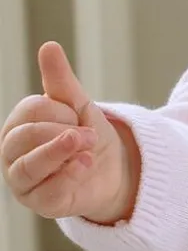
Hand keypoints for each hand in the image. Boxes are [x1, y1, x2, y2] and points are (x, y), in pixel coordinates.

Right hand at [0, 42, 138, 222]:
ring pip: (28, 166)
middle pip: (24, 137)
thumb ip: (60, 80)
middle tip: (88, 133)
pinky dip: (69, 176)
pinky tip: (85, 165)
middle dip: (62, 130)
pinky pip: (48, 192)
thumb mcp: (76, 104)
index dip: (59, 109)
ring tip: (86, 144)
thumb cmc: (85, 133)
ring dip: (61, 152)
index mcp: (18, 126)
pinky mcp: (42, 204)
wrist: (112, 167)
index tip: (78, 115)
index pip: (30, 110)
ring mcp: (24, 182)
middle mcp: (13, 154)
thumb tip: (49, 46)